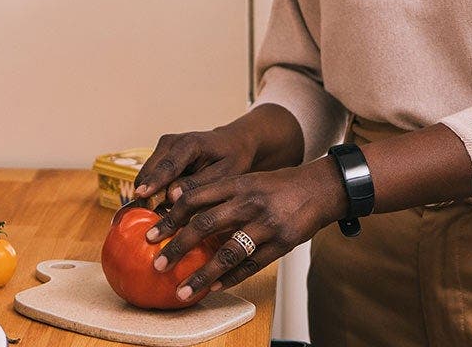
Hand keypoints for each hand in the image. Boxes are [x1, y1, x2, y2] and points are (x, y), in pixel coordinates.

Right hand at [132, 125, 260, 203]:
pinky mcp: (159, 155)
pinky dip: (154, 192)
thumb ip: (198, 185)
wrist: (231, 143)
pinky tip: (164, 206)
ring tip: (161, 215)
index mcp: (190, 143)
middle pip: (150, 172)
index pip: (169, 165)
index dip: (155, 181)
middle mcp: (171, 142)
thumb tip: (171, 196)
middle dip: (148, 195)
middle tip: (155, 220)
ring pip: (146, 176)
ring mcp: (162, 147)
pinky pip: (150, 177)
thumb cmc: (232, 159)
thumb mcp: (225, 174)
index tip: (141, 195)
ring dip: (150, 195)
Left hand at [145, 160, 345, 299]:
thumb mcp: (248, 180)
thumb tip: (178, 201)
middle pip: (205, 225)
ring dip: (202, 275)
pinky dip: (230, 279)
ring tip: (183, 291)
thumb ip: (218, 191)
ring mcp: (266, 225)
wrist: (321, 188)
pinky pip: (250, 266)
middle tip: (159, 264)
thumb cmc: (279, 186)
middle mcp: (249, 203)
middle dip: (178, 247)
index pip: (195, 199)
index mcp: (237, 184)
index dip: (170, 218)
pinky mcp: (281, 244)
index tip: (150, 234)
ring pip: (227, 253)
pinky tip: (213, 288)